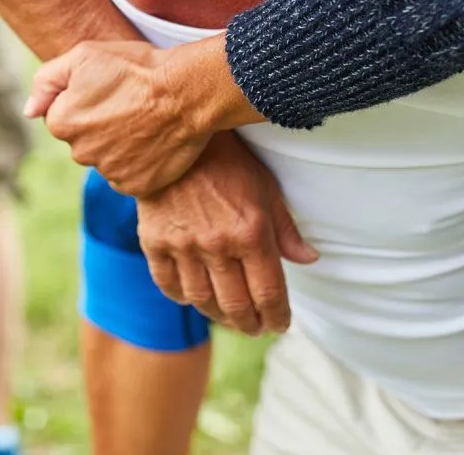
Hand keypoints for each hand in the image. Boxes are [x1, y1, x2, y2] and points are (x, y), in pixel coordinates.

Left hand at [26, 39, 211, 195]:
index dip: (85, 101)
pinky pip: (128, 175)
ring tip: (144, 121)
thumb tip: (29, 112)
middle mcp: (80, 153)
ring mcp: (109, 172)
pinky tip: (152, 141)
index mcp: (62, 122)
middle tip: (128, 104)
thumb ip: (47, 81)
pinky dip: (137, 162)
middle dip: (99, 125)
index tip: (108, 90)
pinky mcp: (136, 186)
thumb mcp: (84, 55)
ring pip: (106, 159)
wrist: (187, 91)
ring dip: (118, 145)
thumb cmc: (136, 67)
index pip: (62, 116)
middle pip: (83, 140)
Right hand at [137, 132, 318, 335]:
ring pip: (203, 301)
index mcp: (251, 232)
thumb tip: (309, 259)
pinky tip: (195, 296)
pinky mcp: (153, 241)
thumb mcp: (265, 188)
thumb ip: (285, 229)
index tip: (279, 324)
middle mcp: (217, 244)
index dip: (277, 317)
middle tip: (255, 328)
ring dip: (219, 316)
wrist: (173, 135)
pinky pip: (169, 286)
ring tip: (228, 316)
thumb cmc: (228, 161)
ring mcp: (183, 244)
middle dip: (250, 324)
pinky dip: (183, 298)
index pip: (269, 294)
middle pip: (237, 306)